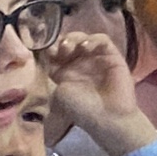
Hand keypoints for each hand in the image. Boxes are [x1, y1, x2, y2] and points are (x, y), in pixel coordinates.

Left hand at [42, 31, 156, 155]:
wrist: (108, 118)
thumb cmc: (81, 108)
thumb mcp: (58, 90)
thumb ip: (52, 70)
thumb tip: (43, 53)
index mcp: (63, 71)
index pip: (54, 51)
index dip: (48, 45)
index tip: (43, 47)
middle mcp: (79, 63)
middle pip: (67, 41)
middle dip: (60, 40)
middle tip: (59, 48)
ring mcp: (96, 58)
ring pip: (83, 37)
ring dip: (74, 38)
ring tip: (70, 47)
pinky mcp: (112, 56)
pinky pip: (102, 40)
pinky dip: (93, 39)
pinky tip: (86, 47)